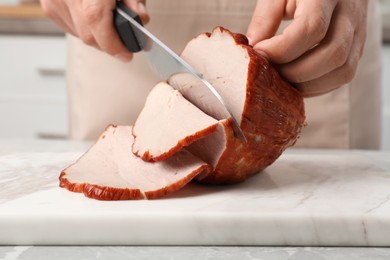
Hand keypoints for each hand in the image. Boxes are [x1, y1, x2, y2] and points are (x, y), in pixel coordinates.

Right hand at [40, 0, 149, 61]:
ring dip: (95, 34)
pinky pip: (68, 24)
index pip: (101, 32)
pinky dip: (82, 26)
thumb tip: (140, 20)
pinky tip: (91, 17)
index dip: (115, 47)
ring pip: (78, 33)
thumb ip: (134, 1)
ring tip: (108, 25)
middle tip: (123, 43)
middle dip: (108, 43)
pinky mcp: (49, 4)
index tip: (127, 54)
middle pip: (89, 36)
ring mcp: (54, 1)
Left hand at [247, 0, 367, 96]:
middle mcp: (350, 12)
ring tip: (282, 81)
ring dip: (309, 85)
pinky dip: (318, 87)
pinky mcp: (359, 47)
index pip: (311, 28)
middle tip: (271, 72)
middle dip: (296, 72)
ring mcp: (359, 32)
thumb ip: (265, 19)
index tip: (259, 54)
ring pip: (344, 70)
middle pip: (333, 53)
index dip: (282, 49)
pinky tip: (297, 83)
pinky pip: (343, 76)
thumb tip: (252, 52)